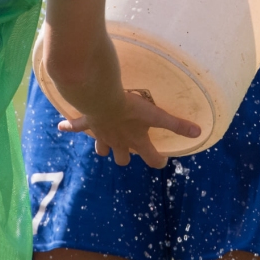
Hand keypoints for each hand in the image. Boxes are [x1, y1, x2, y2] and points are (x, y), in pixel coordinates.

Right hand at [58, 89, 201, 168]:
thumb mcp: (156, 114)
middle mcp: (118, 141)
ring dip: (103, 146)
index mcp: (135, 140)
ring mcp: (101, 134)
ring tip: (103, 141)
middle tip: (130, 149)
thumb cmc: (130, 107)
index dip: (158, 160)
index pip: (151, 157)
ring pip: (101, 147)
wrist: (101, 98)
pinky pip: (76, 126)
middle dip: (126, 156)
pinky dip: (69, 127)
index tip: (163, 160)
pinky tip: (61, 126)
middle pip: (123, 158)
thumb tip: (198, 132)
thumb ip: (176, 123)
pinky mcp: (87, 122)